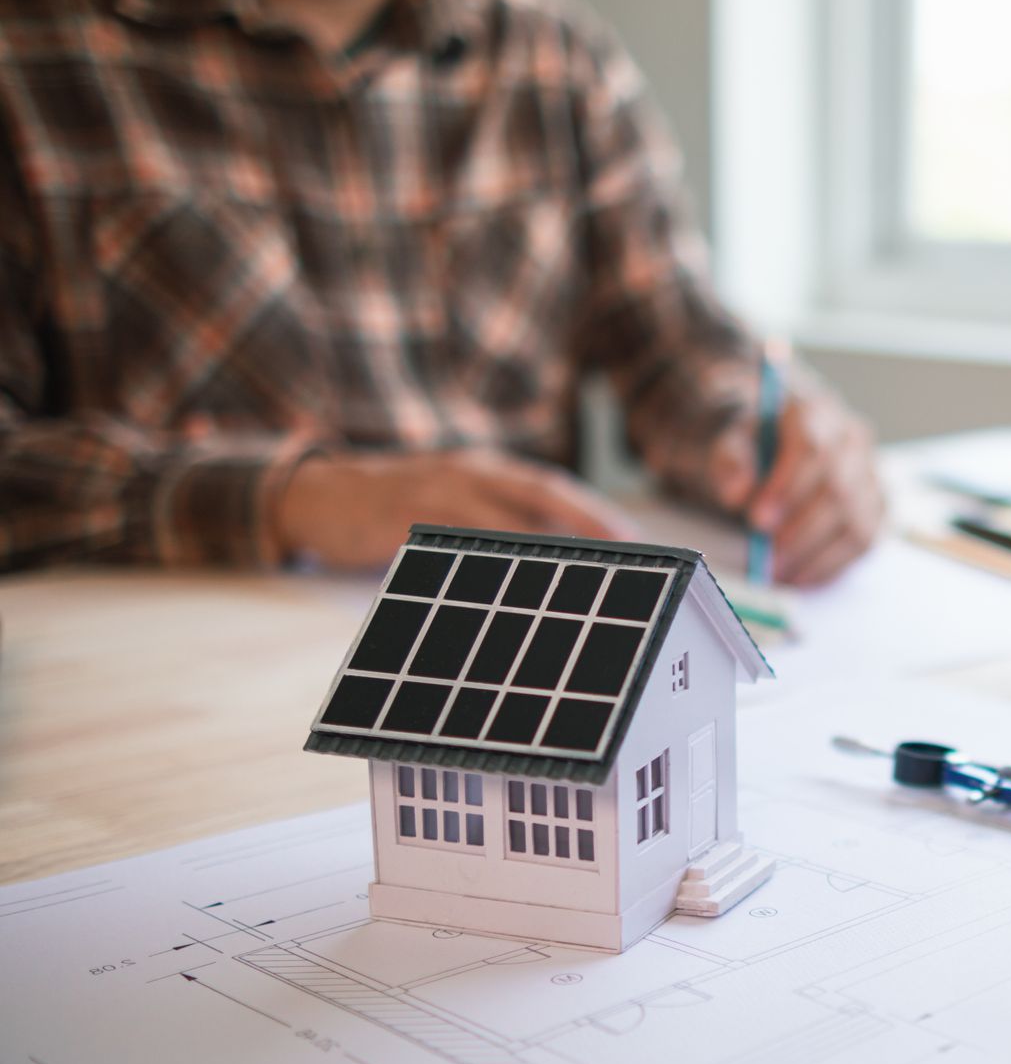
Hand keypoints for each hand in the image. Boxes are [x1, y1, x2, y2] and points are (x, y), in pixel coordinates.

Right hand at [275, 449, 642, 570]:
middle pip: (542, 494)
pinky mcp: (400, 515)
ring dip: (541, 549)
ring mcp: (435, 490)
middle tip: (630, 557)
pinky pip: (448, 542)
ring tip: (581, 582)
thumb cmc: (398, 508)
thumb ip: (496, 526)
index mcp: (488, 472)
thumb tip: (557, 572)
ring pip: (500, 519)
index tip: (639, 544)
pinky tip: (505, 591)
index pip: (553, 490)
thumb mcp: (453, 505)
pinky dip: (480, 562)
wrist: (318, 496)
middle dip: (589, 523)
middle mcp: (469, 472)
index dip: (597, 513)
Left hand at [705, 387, 883, 586]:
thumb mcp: (730, 443)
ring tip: (779, 572)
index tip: (758, 521)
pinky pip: (865, 542)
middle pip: (838, 489)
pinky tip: (801, 576)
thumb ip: (729, 461)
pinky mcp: (879, 506)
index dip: (787, 488)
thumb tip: (738, 493)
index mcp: (817, 410)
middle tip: (768, 559)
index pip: (812, 448)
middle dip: (801, 530)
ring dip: (816, 555)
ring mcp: (871, 473)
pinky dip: (833, 565)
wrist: (774, 447)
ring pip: (856, 520)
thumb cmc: (755, 445)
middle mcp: (853, 438)